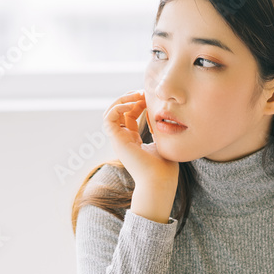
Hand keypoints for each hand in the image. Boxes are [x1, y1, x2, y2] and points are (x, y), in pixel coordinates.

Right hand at [102, 91, 179, 222]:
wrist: (159, 181)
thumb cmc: (164, 169)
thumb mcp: (163, 144)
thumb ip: (160, 131)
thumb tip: (164, 119)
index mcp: (133, 141)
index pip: (130, 116)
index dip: (138, 103)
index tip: (150, 97)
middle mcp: (123, 140)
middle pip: (119, 112)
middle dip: (129, 99)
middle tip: (143, 92)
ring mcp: (119, 141)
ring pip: (110, 113)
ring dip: (122, 100)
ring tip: (136, 95)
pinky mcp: (117, 141)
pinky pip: (109, 118)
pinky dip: (118, 108)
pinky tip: (133, 105)